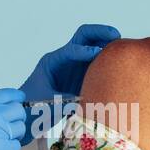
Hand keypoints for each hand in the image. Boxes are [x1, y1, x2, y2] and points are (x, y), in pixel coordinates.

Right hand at [0, 88, 26, 149]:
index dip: (14, 97)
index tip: (19, 100)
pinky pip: (16, 146)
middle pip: (17, 110)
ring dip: (15, 132)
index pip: (5, 94)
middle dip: (16, 115)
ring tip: (4, 139)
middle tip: (9, 124)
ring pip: (20, 128)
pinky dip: (11, 147)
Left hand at [18, 24, 120, 143]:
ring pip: (94, 47)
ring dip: (108, 45)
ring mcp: (75, 66)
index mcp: (53, 62)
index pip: (71, 50)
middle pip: (84, 37)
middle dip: (100, 33)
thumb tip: (88, 100)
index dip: (84, 51)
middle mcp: (65, 59)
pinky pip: (98, 63)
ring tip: (123, 48)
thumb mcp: (48, 104)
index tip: (97, 54)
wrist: (26, 116)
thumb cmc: (32, 109)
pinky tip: (121, 64)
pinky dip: (109, 60)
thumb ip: (67, 101)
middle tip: (116, 36)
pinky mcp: (83, 76)